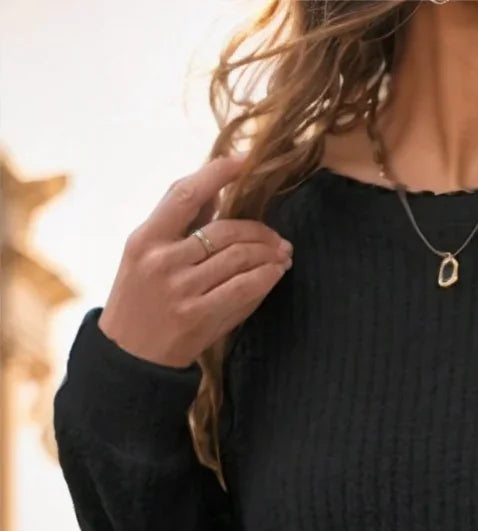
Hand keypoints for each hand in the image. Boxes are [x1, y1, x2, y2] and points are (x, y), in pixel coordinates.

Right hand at [98, 154, 293, 368]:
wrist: (129, 356)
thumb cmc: (139, 300)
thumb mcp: (144, 256)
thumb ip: (178, 226)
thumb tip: (217, 192)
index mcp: (145, 238)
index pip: (185, 193)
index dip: (217, 172)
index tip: (244, 161)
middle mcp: (162, 260)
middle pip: (224, 229)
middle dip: (259, 230)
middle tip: (277, 238)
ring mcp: (180, 289)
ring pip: (238, 257)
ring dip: (269, 254)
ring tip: (282, 255)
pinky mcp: (198, 315)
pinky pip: (243, 288)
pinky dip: (266, 276)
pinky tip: (276, 272)